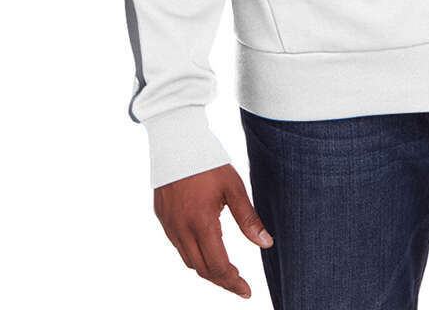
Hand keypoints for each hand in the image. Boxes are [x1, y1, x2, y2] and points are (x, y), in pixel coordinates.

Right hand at [154, 163, 273, 297]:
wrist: (175, 138)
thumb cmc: (208, 160)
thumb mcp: (233, 187)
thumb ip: (248, 219)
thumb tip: (266, 244)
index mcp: (201, 223)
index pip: (218, 267)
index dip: (233, 282)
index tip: (246, 290)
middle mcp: (181, 230)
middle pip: (202, 270)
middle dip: (221, 280)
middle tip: (238, 283)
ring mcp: (169, 225)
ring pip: (188, 260)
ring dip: (207, 269)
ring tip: (225, 270)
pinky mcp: (162, 217)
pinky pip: (178, 246)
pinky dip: (193, 254)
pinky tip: (206, 247)